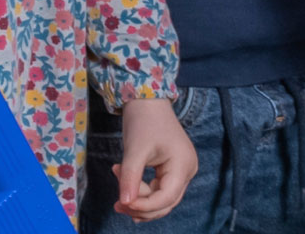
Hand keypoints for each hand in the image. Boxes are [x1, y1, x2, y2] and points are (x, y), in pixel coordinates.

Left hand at [113, 97, 196, 221]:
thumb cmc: (142, 119)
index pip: (166, 197)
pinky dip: (143, 190)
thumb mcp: (134, 149)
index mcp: (183, 165)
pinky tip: (127, 189)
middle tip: (117, 205)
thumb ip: (130, 177)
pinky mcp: (173, 168)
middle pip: (166, 202)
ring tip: (119, 194)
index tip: (123, 204)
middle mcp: (187, 170)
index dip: (145, 206)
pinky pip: (159, 187)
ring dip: (140, 198)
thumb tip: (125, 203)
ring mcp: (182, 170)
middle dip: (142, 206)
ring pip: (162, 197)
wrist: (147, 98)